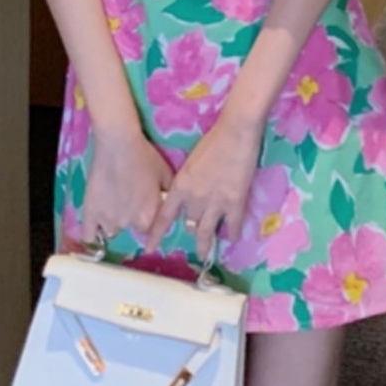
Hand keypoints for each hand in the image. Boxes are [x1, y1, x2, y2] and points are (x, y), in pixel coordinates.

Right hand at [81, 127, 173, 245]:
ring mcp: (107, 220)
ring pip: (111, 231)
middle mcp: (129, 223)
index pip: (150, 230)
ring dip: (113, 221)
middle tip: (127, 199)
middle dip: (131, 218)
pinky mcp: (90, 213)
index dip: (147, 220)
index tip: (144, 210)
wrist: (118, 143)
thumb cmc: (144, 156)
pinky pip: (89, 236)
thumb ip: (168, 195)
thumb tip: (169, 205)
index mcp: (149, 216)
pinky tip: (95, 226)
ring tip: (111, 203)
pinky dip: (93, 234)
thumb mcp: (165, 174)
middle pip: (130, 229)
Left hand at [144, 112, 262, 261]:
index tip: (149, 248)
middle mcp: (194, 199)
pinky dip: (232, 234)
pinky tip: (232, 237)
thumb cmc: (212, 141)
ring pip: (206, 232)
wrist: (235, 133)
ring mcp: (215, 203)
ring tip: (204, 253)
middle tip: (193, 235)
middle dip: (190, 228)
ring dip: (205, 244)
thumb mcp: (190, 162)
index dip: (155, 235)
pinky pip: (232, 227)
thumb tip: (187, 193)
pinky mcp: (235, 203)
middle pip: (188, 224)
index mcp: (180, 186)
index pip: (163, 217)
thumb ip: (186, 182)